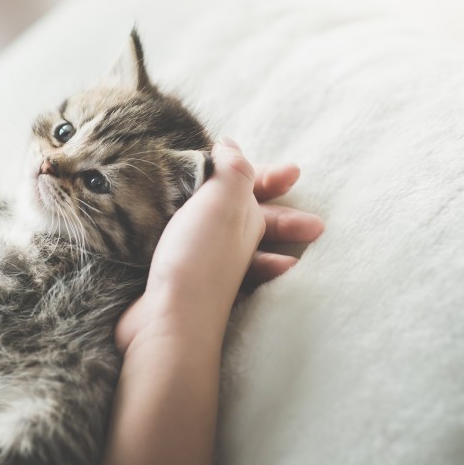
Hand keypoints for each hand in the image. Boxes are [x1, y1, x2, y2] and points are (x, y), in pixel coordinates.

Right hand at [115, 140, 323, 353]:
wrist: (168, 318)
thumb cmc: (201, 255)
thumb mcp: (225, 199)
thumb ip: (234, 169)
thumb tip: (231, 146)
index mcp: (247, 220)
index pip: (262, 191)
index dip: (273, 177)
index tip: (294, 171)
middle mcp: (231, 244)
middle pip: (253, 217)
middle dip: (270, 208)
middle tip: (294, 200)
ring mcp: (205, 264)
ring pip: (222, 238)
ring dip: (234, 231)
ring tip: (241, 223)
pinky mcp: (177, 279)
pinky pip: (190, 256)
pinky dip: (191, 246)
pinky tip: (187, 246)